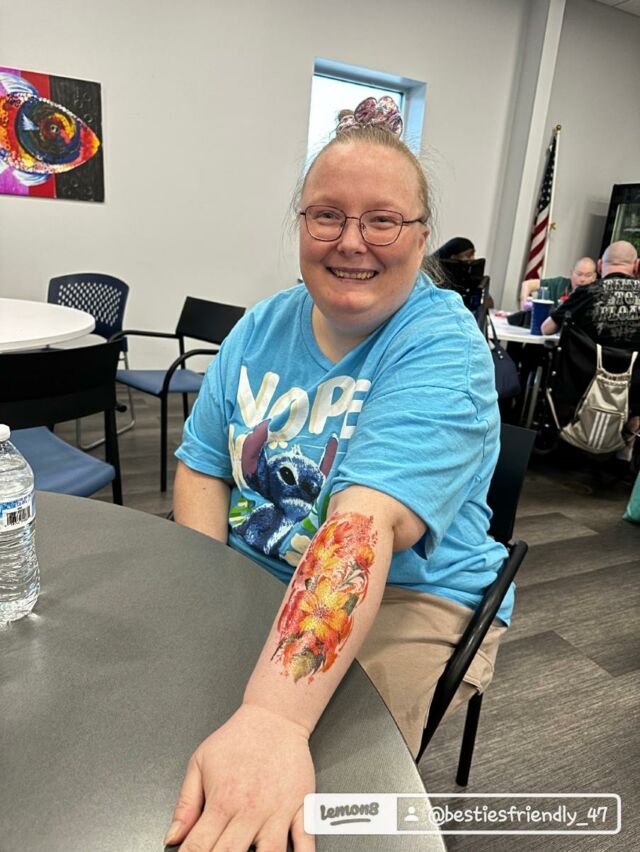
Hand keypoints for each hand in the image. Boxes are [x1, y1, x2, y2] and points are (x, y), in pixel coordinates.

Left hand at [164, 703, 315, 850]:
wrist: (274, 717)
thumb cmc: (237, 739)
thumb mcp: (200, 763)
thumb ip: (185, 804)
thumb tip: (172, 838)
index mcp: (222, 802)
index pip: (199, 847)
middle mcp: (250, 811)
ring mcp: (278, 811)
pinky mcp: (302, 807)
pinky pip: (306, 841)